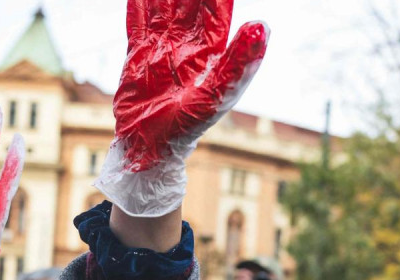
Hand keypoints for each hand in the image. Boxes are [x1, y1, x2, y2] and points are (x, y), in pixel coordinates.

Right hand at [95, 0, 269, 217]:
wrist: (151, 146)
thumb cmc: (188, 126)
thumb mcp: (217, 94)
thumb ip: (239, 61)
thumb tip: (262, 25)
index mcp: (210, 52)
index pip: (216, 10)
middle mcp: (187, 45)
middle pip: (189, 3)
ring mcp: (161, 47)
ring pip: (163, 6)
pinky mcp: (137, 54)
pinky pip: (137, 22)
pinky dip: (137, 4)